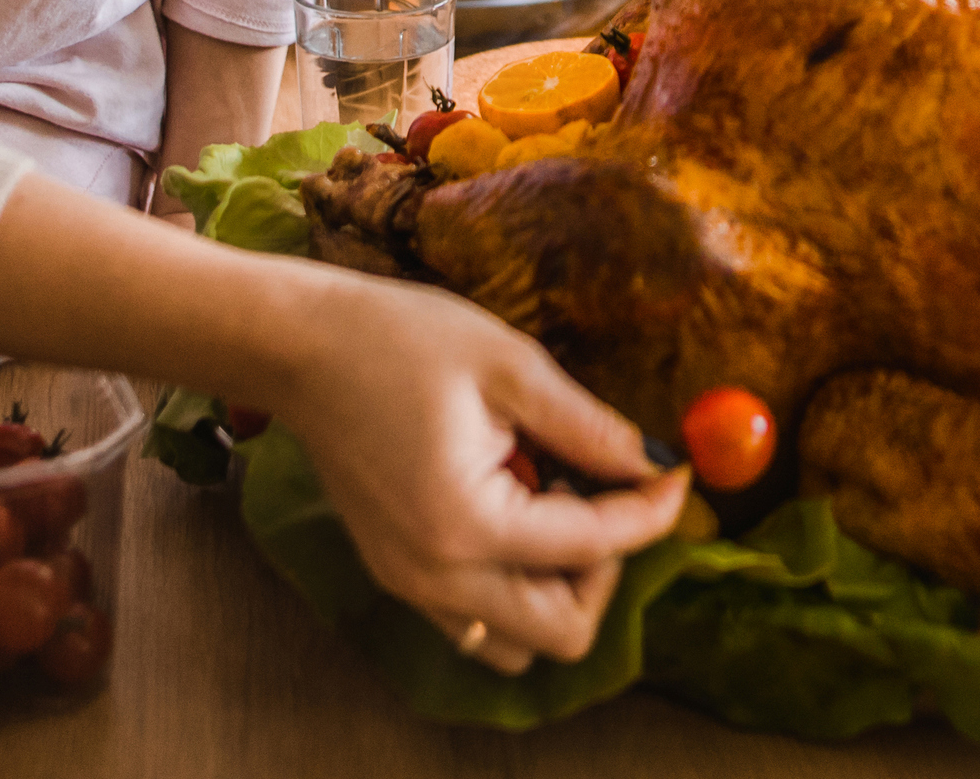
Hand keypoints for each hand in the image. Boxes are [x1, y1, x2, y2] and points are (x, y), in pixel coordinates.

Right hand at [274, 278, 690, 673]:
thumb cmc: (398, 340)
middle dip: (605, 570)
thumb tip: (648, 462)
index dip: (650, 512)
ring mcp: (409, 584)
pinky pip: (475, 617)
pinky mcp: (397, 574)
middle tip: (613, 497)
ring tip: (561, 505)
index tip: (679, 476)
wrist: (301, 347)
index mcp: (466, 524)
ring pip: (516, 640)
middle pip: (561, 631)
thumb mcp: (509, 366)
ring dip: (558, 590)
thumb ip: (587, 425)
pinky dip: (515, 583)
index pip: (591, 546)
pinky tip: (517, 509)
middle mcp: (435, 575)